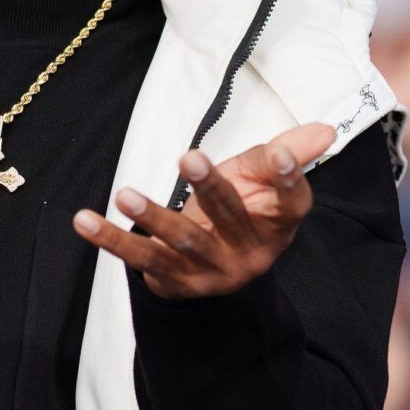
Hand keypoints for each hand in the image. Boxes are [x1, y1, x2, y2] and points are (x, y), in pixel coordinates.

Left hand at [72, 122, 336, 298]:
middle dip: (211, 188)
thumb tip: (325, 128)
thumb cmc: (242, 213)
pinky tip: (84, 221)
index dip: (288, 180)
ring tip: (125, 193)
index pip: (291, 204)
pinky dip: (110, 239)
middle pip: (230, 218)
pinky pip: (139, 258)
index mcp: (277, 225)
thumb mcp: (263, 183)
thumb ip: (287, 155)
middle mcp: (248, 253)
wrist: (219, 276)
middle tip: (189, 157)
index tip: (278, 154)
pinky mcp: (173, 281)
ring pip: (181, 243)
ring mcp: (209, 272)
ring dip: (153, 217)